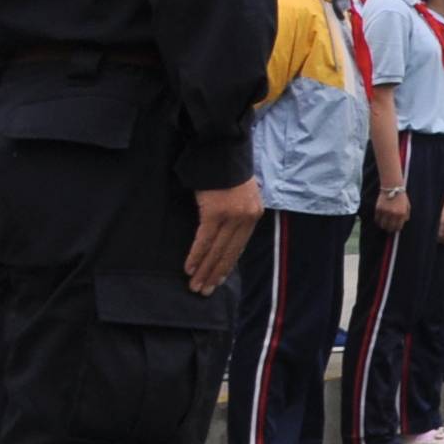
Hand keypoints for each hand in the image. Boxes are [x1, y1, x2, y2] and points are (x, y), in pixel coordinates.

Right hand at [185, 179, 263, 294]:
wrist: (225, 153)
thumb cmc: (229, 175)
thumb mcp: (241, 197)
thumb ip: (238, 216)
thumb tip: (226, 237)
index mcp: (254, 215)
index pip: (240, 247)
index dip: (228, 265)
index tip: (219, 280)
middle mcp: (246, 218)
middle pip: (229, 253)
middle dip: (216, 273)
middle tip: (204, 290)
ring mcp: (232, 216)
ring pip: (217, 250)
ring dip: (204, 270)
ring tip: (195, 285)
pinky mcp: (215, 213)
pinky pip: (205, 240)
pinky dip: (196, 256)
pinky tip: (189, 268)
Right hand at [375, 185, 409, 231]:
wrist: (392, 187)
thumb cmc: (401, 196)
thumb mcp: (407, 205)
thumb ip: (407, 214)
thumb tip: (405, 222)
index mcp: (401, 213)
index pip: (398, 227)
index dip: (396, 229)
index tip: (395, 229)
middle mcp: (393, 214)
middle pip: (389, 228)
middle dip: (389, 229)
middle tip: (389, 228)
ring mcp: (385, 212)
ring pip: (382, 225)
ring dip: (383, 226)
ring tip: (384, 224)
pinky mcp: (378, 209)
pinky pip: (377, 219)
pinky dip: (378, 221)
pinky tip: (380, 219)